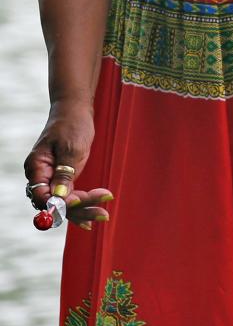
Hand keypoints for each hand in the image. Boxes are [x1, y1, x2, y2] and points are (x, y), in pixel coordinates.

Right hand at [24, 101, 112, 228]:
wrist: (75, 110)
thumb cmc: (72, 124)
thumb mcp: (71, 147)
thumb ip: (65, 173)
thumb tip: (59, 199)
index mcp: (36, 168)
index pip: (42, 196)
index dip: (60, 202)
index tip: (80, 199)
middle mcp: (40, 177)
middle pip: (53, 204)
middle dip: (78, 210)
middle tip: (102, 214)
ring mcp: (51, 179)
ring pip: (62, 204)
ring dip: (82, 210)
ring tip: (103, 215)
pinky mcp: (62, 178)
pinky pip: (67, 198)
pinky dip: (80, 205)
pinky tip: (91, 215)